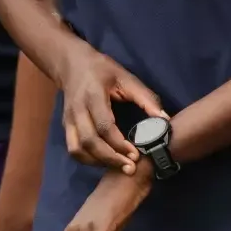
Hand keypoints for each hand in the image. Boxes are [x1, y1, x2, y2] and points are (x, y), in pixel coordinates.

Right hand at [53, 44, 165, 173]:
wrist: (72, 63)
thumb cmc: (102, 70)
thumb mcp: (126, 77)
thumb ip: (146, 98)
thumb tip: (165, 120)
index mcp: (93, 95)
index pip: (104, 125)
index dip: (119, 144)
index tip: (136, 154)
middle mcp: (77, 109)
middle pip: (89, 142)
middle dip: (110, 158)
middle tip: (130, 167)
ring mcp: (68, 119)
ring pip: (77, 149)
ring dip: (97, 162)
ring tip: (118, 166)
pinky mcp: (66, 126)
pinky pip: (73, 149)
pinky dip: (87, 160)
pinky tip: (104, 161)